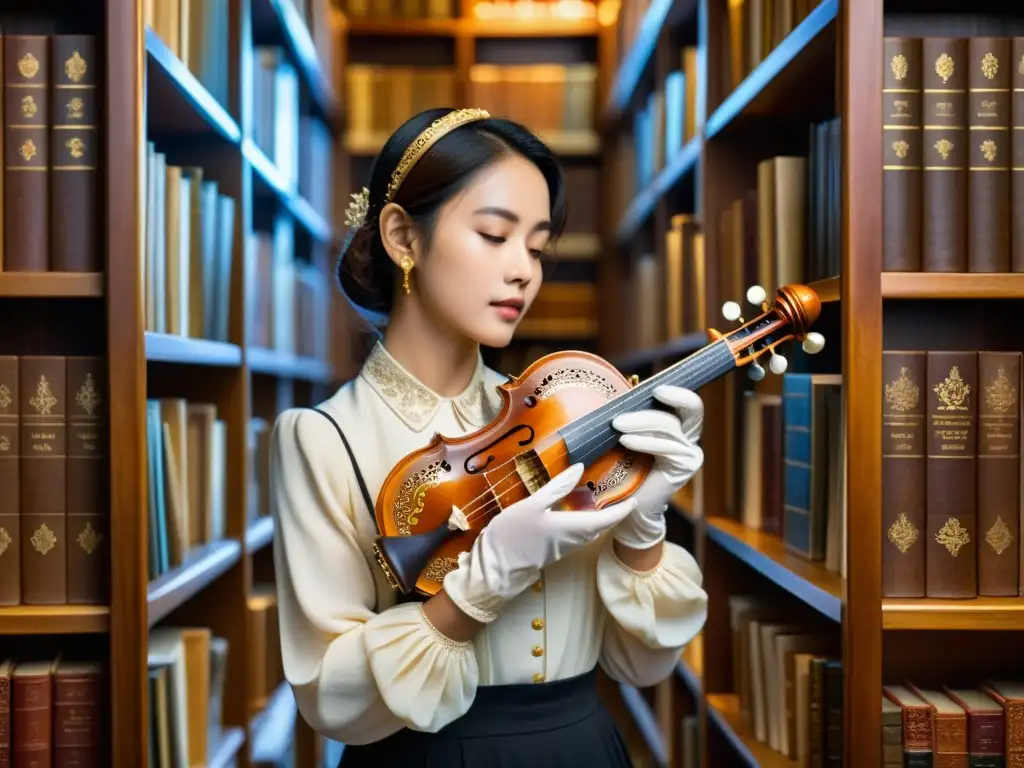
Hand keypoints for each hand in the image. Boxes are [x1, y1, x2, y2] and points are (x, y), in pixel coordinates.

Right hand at [442, 463, 635, 622]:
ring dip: (601, 518)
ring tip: (605, 500)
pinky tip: (580, 511)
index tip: (635, 499)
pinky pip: (579, 534)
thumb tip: (579, 468)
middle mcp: (573, 539)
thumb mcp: (532, 505)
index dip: (622, 509)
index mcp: (572, 527)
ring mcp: (564, 547)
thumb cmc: (513, 535)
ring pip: (591, 531)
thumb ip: (556, 487)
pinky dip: (587, 522)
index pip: (606, 518)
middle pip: (601, 526)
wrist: (495, 569)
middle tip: (622, 495)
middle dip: (615, 512)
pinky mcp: (554, 549)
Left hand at [610, 385, 703, 549]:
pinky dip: (643, 442)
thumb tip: (621, 391)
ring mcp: (690, 454)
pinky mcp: (683, 468)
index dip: (678, 392)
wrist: (631, 505)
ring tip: (617, 424)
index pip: (690, 404)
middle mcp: (691, 439)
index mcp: (682, 427)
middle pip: (688, 410)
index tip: (656, 387)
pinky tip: (625, 441)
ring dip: (641, 423)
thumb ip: (636, 416)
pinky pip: (665, 448)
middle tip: (629, 405)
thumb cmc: (627, 468)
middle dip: (661, 403)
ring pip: (669, 428)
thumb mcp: (632, 435)